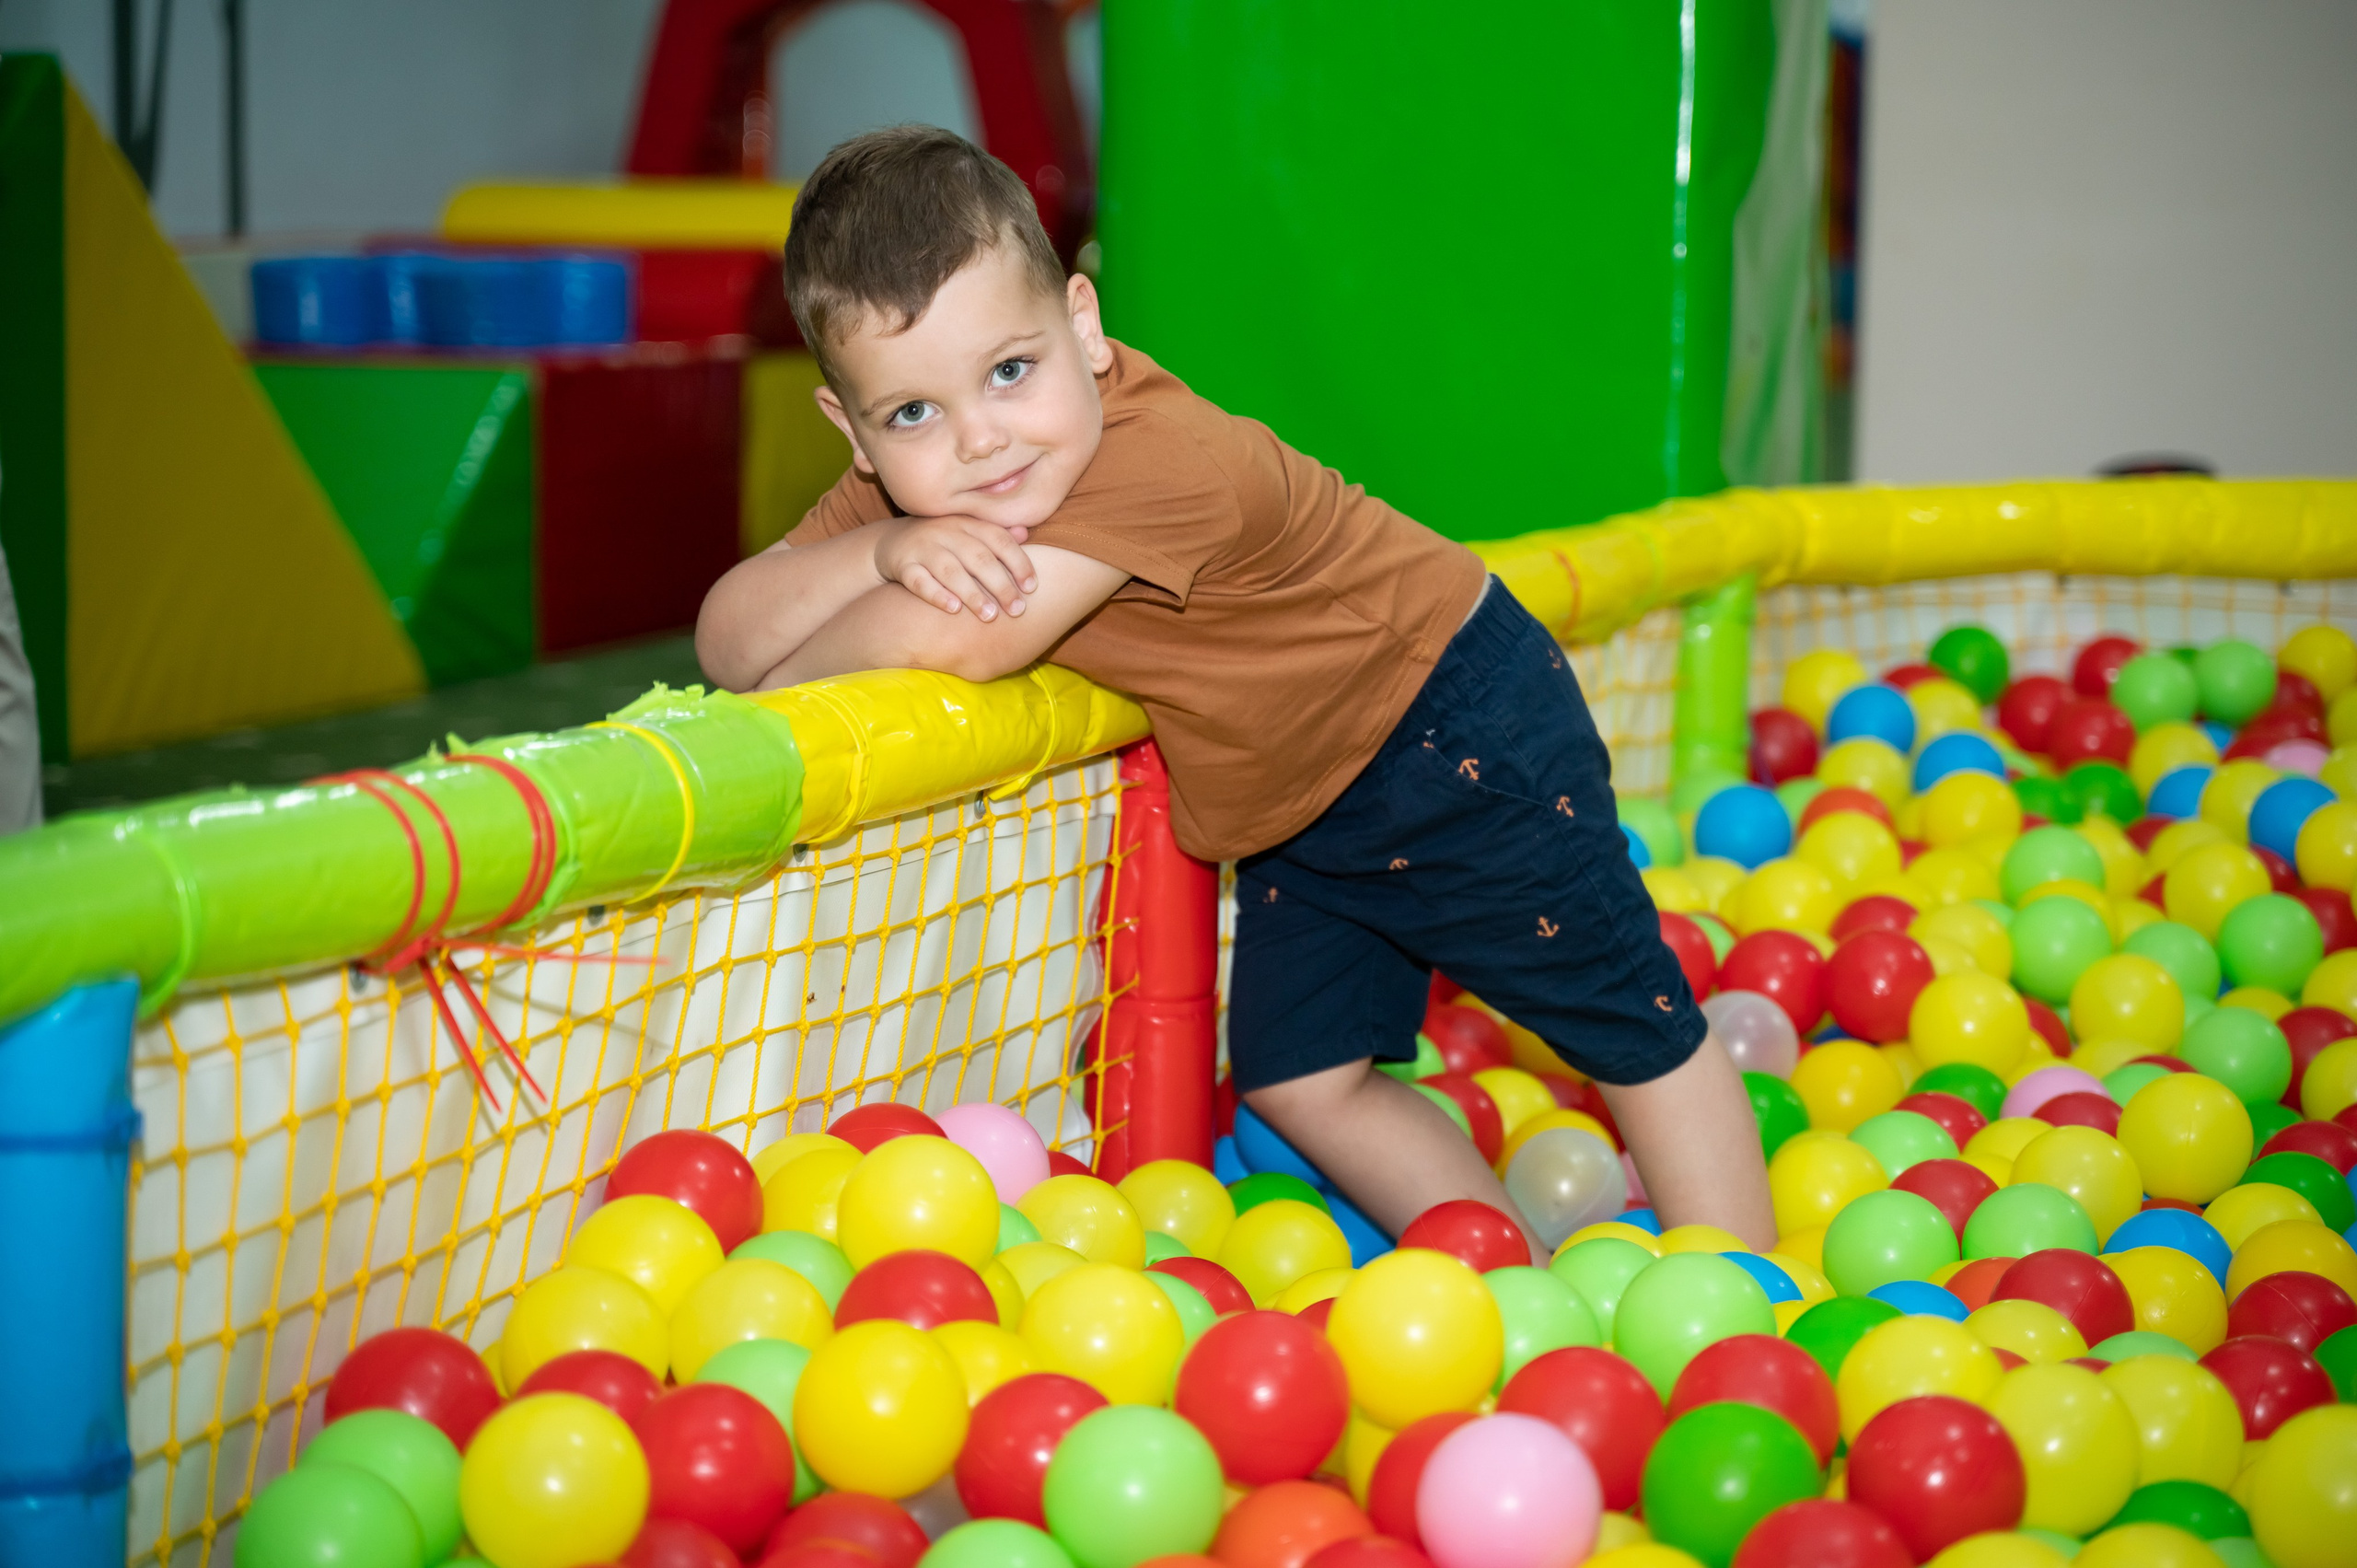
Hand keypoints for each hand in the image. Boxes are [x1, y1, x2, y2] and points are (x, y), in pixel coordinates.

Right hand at [873, 515, 1038, 620]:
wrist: (890, 541)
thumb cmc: (941, 542)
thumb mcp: (966, 531)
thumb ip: (994, 534)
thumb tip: (1025, 532)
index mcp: (967, 522)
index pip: (998, 539)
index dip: (1018, 562)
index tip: (1032, 588)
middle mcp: (946, 532)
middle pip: (978, 557)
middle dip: (1001, 585)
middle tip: (1017, 610)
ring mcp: (922, 547)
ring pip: (950, 570)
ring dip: (972, 594)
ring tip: (990, 616)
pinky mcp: (902, 565)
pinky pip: (918, 581)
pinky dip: (936, 595)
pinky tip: (953, 609)